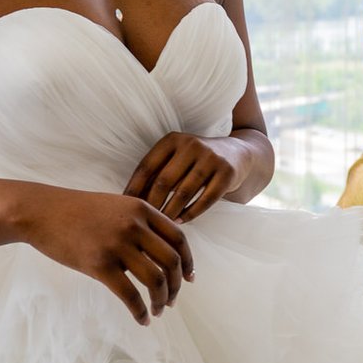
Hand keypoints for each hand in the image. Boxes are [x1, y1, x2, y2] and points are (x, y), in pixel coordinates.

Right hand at [21, 187, 193, 324]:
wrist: (40, 211)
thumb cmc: (75, 211)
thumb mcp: (114, 206)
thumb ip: (138, 223)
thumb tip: (158, 251)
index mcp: (141, 209)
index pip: (179, 238)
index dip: (189, 262)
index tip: (189, 279)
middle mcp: (134, 225)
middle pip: (172, 262)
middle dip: (177, 286)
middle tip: (173, 300)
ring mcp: (117, 245)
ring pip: (155, 280)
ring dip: (162, 301)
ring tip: (159, 311)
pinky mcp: (98, 265)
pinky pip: (129, 295)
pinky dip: (140, 312)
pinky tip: (142, 320)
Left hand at [122, 133, 240, 222]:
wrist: (236, 154)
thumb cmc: (195, 161)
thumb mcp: (176, 157)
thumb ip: (157, 172)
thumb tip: (129, 199)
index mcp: (173, 140)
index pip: (147, 166)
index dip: (134, 187)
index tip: (125, 205)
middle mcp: (191, 145)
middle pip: (164, 181)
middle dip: (152, 204)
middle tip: (145, 220)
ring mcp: (211, 158)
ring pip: (184, 193)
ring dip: (170, 212)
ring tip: (162, 223)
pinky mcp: (227, 173)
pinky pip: (205, 200)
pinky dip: (191, 214)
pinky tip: (181, 221)